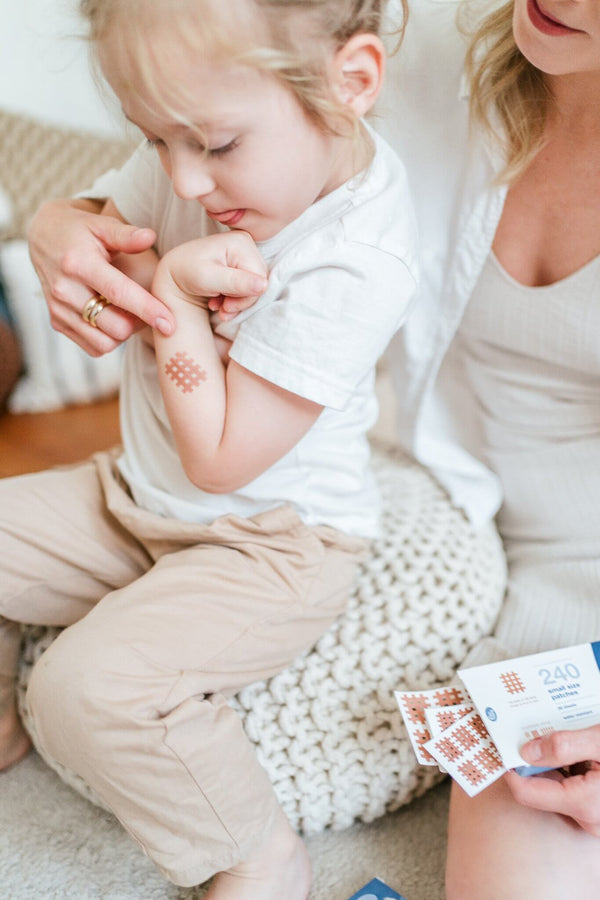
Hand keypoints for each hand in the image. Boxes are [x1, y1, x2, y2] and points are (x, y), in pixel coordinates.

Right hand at [27, 198, 174, 355]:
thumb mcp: (102, 225)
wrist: (44, 238)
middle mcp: (65, 290)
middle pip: (116, 326)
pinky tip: (113, 319)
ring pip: (105, 343)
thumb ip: (127, 234)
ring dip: (125, 333)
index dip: (147, 310)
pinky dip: (110, 339)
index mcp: (78, 263)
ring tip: (130, 312)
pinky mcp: (56, 322)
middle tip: (149, 309)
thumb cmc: (81, 230)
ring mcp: (58, 309)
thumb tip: (149, 237)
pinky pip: (94, 347)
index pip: (118, 293)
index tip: (170, 323)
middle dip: (139, 323)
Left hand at [153, 231, 267, 316]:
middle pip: (259, 281)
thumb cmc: (187, 273)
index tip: (225, 308)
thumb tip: (264, 285)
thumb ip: (236, 282)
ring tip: (218, 306)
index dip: (246, 298)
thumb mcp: (208, 279)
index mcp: (240, 242)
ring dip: (238, 302)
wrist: (174, 273)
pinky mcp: (242, 261)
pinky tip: (221, 300)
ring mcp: (245, 251)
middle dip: (241, 301)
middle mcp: (246, 242)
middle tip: (221, 310)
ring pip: (256, 285)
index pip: (259, 277)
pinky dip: (236, 298)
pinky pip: (250, 285)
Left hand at [506, 725, 599, 835]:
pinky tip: (571, 747)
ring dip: (550, 763)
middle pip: (539, 789)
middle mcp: (587, 818)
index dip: (510, 768)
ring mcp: (594, 817)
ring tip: (550, 735)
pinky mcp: (597, 810)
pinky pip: (571, 790)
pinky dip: (566, 769)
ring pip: (556, 788)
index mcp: (584, 803)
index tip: (502, 743)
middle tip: (526, 731)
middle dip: (531, 760)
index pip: (526, 792)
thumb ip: (566, 746)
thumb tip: (527, 751)